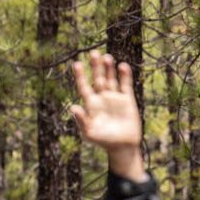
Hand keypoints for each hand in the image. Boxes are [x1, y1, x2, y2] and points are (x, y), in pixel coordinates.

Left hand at [69, 50, 145, 180]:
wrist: (122, 146)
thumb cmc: (103, 141)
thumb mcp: (89, 132)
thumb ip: (81, 120)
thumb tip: (72, 107)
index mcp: (91, 105)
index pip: (83, 87)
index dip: (79, 76)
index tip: (76, 64)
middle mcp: (101, 99)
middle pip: (97, 79)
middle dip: (95, 67)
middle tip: (93, 53)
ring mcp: (114, 98)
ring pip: (111, 79)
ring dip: (109, 68)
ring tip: (106, 57)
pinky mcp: (127, 100)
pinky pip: (125, 85)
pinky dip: (124, 75)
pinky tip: (122, 66)